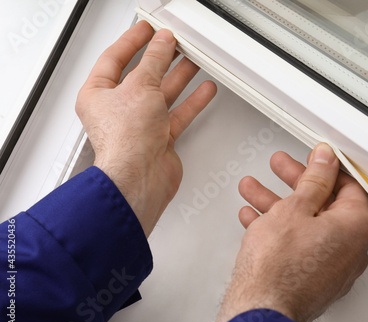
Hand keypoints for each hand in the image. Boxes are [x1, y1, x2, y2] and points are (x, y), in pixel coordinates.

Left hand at [76, 21, 216, 236]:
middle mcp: (117, 110)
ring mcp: (139, 125)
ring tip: (193, 61)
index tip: (147, 30)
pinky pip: (177, 114)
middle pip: (142, 76)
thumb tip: (162, 44)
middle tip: (174, 44)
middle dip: (160, 59)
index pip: (114, 59)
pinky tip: (203, 90)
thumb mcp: (140, 87)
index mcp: (98, 95)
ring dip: (179, 77)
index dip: (132, 41)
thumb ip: (154, 62)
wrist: (140, 178)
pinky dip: (191, 101)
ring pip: (162, 94)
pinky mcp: (159, 138)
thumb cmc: (125, 141)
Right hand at [214, 143, 367, 321]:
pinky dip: (278, 229)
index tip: (313, 159)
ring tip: (255, 190)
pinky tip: (256, 219)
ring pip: (305, 224)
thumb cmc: (279, 266)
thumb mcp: (295, 207)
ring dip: (279, 204)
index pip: (348, 186)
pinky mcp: (313, 278)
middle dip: (295, 183)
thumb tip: (325, 161)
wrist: (260, 307)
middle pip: (324, 204)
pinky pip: (298, 245)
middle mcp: (350, 249)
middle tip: (281, 168)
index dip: (326, 168)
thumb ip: (313, 179)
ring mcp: (332, 267)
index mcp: (355, 227)